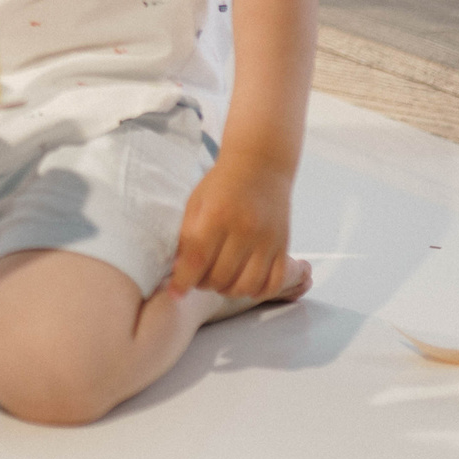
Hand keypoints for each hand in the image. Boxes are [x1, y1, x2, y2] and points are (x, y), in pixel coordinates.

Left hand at [169, 157, 294, 300]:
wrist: (260, 165)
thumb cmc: (221, 184)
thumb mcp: (196, 202)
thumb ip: (187, 236)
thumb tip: (177, 270)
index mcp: (217, 216)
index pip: (197, 259)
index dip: (183, 281)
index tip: (175, 292)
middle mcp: (245, 230)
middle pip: (220, 277)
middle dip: (203, 284)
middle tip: (198, 277)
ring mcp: (267, 240)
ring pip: (246, 286)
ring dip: (228, 290)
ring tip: (220, 280)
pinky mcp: (284, 246)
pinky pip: (273, 283)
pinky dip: (257, 291)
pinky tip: (244, 282)